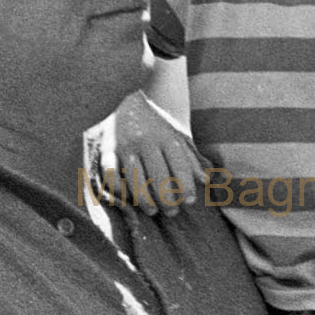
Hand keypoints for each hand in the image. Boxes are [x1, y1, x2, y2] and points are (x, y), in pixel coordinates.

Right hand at [98, 91, 206, 217]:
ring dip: (144, 199)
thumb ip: (191, 159)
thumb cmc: (159, 127)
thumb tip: (207, 180)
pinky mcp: (107, 149)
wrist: (130, 102)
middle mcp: (146, 140)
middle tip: (172, 212)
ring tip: (152, 211)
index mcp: (167, 137)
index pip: (180, 165)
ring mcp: (125, 144)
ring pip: (134, 178)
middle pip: (158, 175)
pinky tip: (128, 199)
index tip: (190, 202)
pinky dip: (118, 189)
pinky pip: (110, 173)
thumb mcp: (178, 138)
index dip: (186, 186)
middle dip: (166, 198)